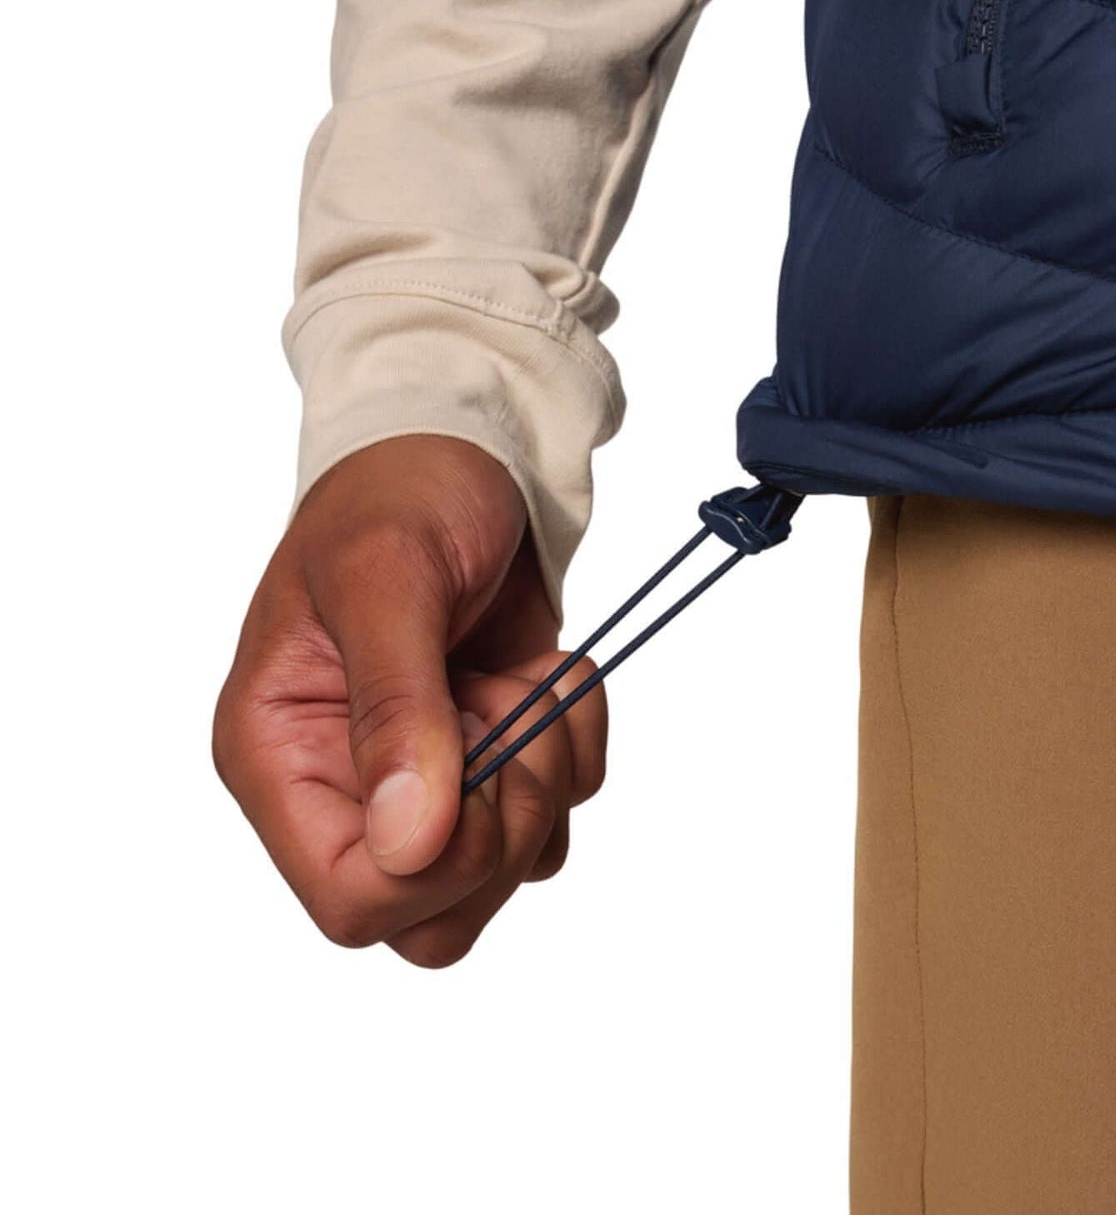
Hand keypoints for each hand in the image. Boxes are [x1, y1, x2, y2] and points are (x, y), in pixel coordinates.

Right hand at [213, 436, 605, 966]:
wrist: (465, 452)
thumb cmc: (399, 492)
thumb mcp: (386, 578)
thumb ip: (396, 709)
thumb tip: (411, 845)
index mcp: (280, 756)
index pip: (351, 901)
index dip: (436, 865)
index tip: (479, 766)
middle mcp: (344, 788)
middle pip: (436, 920)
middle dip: (504, 827)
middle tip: (507, 715)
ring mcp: (426, 781)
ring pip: (510, 872)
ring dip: (547, 773)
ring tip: (517, 676)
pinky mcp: (491, 760)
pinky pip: (562, 810)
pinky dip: (577, 743)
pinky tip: (541, 669)